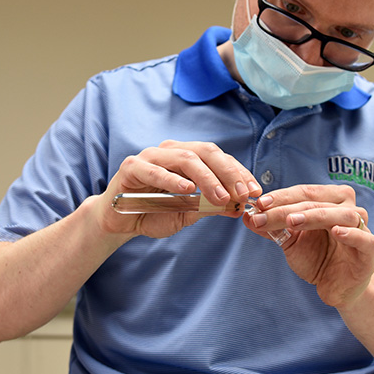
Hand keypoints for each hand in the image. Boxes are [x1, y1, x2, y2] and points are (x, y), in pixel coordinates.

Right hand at [99, 140, 262, 238]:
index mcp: (187, 157)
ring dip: (206, 178)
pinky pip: (155, 171)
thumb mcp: (187, 213)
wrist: (119, 222)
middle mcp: (171, 151)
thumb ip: (210, 207)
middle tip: (242, 193)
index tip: (254, 191)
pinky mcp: (132, 167)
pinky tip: (187, 190)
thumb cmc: (153, 213)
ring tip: (220, 196)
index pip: (219, 158)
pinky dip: (173, 179)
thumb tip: (239, 206)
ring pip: (185, 158)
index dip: (238, 172)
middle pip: (206, 152)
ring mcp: (151, 156)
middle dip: (228, 172)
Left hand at [243, 184, 373, 307]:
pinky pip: (364, 238)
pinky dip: (351, 234)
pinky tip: (337, 232)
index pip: (304, 193)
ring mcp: (362, 228)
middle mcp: (348, 209)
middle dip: (286, 209)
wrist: (337, 287)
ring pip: (339, 215)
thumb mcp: (291, 241)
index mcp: (331, 200)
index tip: (258, 204)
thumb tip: (247, 216)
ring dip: (314, 216)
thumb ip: (272, 228)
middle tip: (263, 215)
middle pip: (316, 202)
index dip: (281, 197)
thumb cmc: (318, 258)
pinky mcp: (369, 250)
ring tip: (291, 222)